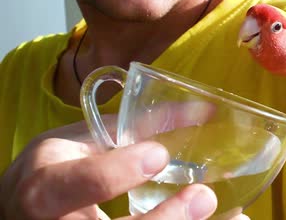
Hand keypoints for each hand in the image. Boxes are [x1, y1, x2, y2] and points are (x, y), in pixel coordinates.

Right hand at [0, 118, 249, 218]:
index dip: (115, 173)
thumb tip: (202, 109)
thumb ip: (135, 126)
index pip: (71, 185)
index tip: (158, 155)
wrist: (20, 210)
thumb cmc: (56, 169)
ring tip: (231, 219)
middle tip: (204, 197)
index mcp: (43, 186)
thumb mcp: (82, 140)